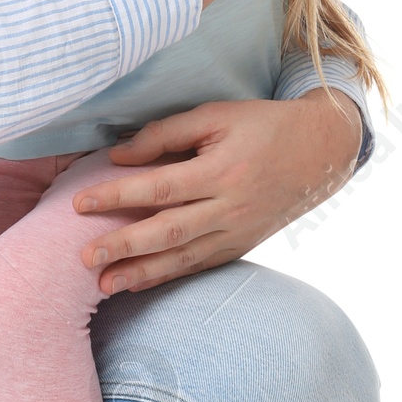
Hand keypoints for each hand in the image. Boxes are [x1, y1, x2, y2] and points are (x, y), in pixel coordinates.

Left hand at [72, 91, 362, 292]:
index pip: (159, 188)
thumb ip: (166, 133)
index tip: (80, 203)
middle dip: (123, 246)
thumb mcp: (216, 116)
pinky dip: (168, 277)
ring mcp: (238, 232)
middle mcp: (229, 207)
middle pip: (168, 231)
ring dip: (141, 274)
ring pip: (183, 257)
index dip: (117, 196)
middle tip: (84, 257)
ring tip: (103, 285)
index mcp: (220, 170)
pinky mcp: (242, 245)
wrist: (321, 152)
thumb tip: (118, 155)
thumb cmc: (261, 126)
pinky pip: (200, 265)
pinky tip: (138, 285)